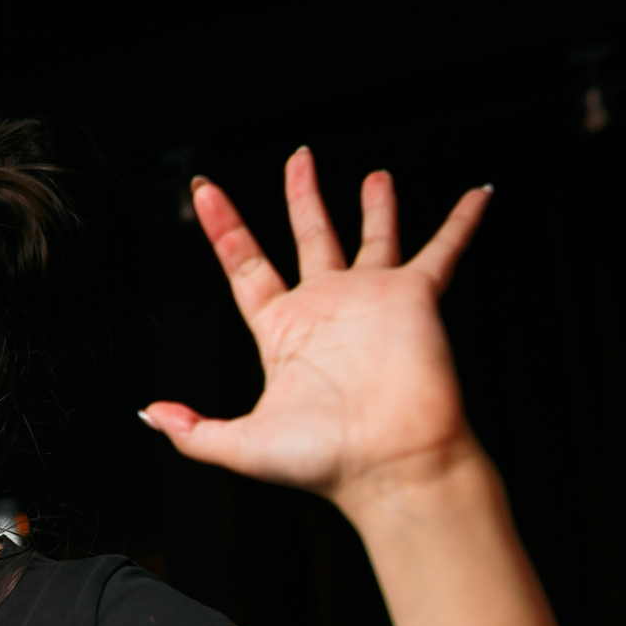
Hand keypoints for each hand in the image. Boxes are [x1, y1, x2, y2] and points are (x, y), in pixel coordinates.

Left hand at [141, 149, 490, 510]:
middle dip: (303, 197)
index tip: (204, 191)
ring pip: (372, 237)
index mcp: (284, 333)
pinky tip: (477, 195)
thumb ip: (193, 430)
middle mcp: (327, 310)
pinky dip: (460, 222)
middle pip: (308, 238)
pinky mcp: (416, 298)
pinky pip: (443, 249)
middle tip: (300, 159)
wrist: (391, 466)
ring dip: (376, 206)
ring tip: (376, 175)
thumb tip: (149, 414)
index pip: (246, 267)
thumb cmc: (324, 461)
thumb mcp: (240, 445)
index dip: (225, 227)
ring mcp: (372, 300)